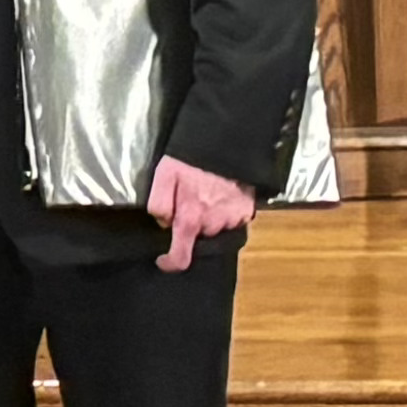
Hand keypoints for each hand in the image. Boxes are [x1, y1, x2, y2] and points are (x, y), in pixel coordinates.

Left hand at [145, 155, 258, 271]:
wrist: (226, 144)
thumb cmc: (190, 160)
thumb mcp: (163, 176)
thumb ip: (159, 204)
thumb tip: (164, 223)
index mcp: (190, 219)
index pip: (181, 257)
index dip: (170, 262)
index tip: (163, 259)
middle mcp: (214, 225)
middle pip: (198, 236)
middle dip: (191, 224)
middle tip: (188, 201)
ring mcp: (233, 219)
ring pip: (215, 228)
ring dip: (209, 217)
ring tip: (205, 193)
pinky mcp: (247, 211)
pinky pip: (232, 219)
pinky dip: (224, 211)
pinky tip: (220, 194)